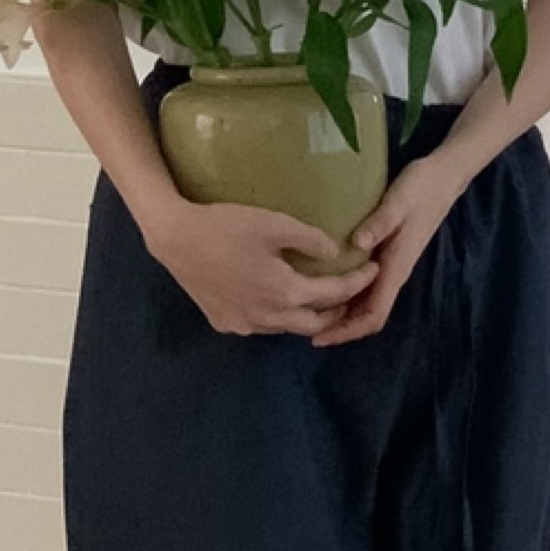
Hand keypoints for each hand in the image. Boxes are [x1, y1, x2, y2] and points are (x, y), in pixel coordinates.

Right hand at [142, 196, 377, 337]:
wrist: (176, 238)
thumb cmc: (227, 226)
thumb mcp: (274, 223)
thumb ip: (311, 240)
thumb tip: (335, 252)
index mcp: (285, 293)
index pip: (333, 294)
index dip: (357, 281)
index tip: (373, 269)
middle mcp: (268, 317)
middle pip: (315, 322)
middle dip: (337, 309)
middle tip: (348, 290)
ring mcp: (244, 325)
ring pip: (286, 326)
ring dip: (304, 314)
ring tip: (314, 294)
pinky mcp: (225, 323)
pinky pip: (260, 324)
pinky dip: (275, 314)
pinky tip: (273, 297)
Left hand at [309, 153, 462, 345]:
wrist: (442, 178)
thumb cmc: (421, 189)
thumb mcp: (398, 201)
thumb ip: (379, 222)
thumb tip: (356, 243)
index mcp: (396, 267)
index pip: (374, 314)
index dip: (347, 331)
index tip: (320, 338)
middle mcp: (394, 273)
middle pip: (368, 315)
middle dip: (340, 328)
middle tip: (304, 329)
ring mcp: (392, 265)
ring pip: (367, 303)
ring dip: (343, 314)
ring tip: (311, 313)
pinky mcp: (389, 255)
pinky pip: (367, 287)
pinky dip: (347, 296)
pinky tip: (327, 288)